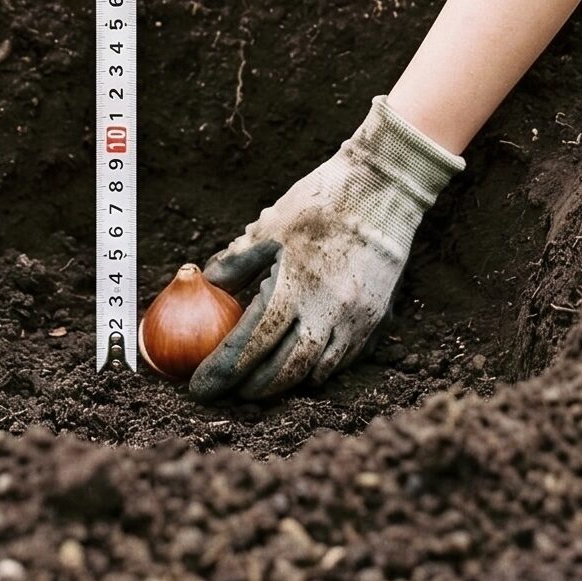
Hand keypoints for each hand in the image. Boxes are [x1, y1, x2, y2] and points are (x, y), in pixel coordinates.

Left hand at [187, 97, 463, 400]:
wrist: (382, 189)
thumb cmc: (318, 202)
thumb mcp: (271, 226)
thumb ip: (237, 261)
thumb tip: (206, 283)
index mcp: (294, 286)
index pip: (251, 342)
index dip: (223, 369)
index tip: (198, 387)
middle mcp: (326, 310)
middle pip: (284, 368)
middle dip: (251, 386)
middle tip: (226, 391)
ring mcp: (353, 318)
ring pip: (314, 370)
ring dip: (283, 384)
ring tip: (257, 386)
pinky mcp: (373, 318)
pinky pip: (342, 359)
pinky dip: (317, 370)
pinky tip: (300, 370)